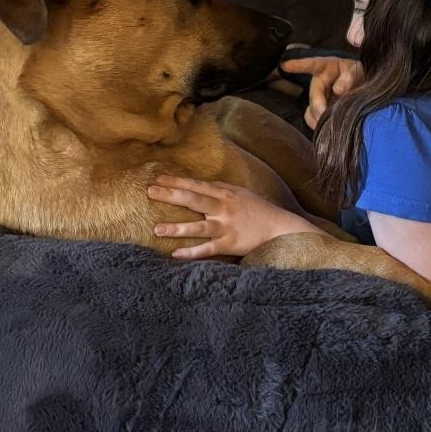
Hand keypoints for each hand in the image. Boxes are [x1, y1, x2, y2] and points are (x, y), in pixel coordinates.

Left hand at [148, 176, 317, 258]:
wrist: (279, 227)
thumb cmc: (258, 210)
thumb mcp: (241, 193)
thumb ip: (221, 189)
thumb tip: (201, 184)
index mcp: (226, 194)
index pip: (197, 185)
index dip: (177, 182)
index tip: (158, 178)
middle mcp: (224, 208)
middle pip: (194, 200)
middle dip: (171, 195)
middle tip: (151, 192)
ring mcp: (227, 227)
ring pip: (198, 227)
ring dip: (177, 228)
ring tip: (157, 229)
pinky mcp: (230, 244)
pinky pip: (208, 249)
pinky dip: (192, 252)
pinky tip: (176, 254)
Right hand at [280, 56, 364, 129]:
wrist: (363, 86)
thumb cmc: (358, 73)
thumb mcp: (356, 70)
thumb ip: (348, 77)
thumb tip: (337, 90)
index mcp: (326, 66)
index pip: (311, 64)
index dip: (298, 65)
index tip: (284, 65)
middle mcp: (319, 81)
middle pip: (314, 95)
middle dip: (318, 106)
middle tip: (325, 116)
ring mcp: (317, 96)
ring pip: (311, 109)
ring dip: (318, 117)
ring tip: (330, 123)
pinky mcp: (318, 109)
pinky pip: (311, 118)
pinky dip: (316, 124)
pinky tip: (324, 127)